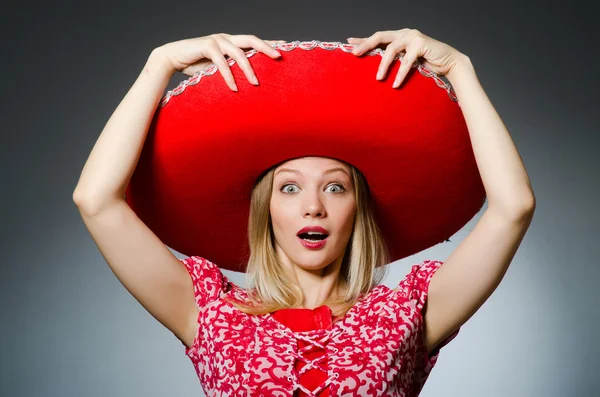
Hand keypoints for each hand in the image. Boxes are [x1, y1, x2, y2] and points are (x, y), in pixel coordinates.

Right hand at [154, 33, 285, 90]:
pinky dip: (228, 75)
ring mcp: (216, 40)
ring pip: (238, 51)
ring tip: (255, 83)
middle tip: (279, 57)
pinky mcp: (206, 45)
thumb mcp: (219, 69)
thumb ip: (232, 71)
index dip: (269, 43)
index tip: (285, 48)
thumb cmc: (196, 66)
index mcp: (231, 42)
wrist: (172, 59)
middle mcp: (226, 38)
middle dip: (266, 47)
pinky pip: (221, 61)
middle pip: (251, 39)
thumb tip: (249, 84)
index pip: (254, 42)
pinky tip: (234, 87)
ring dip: (248, 68)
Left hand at [347, 29, 465, 87]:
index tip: (349, 43)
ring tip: (378, 78)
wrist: (450, 64)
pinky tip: (395, 84)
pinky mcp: (421, 44)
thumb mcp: (406, 62)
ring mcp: (413, 37)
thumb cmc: (427, 65)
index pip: (378, 37)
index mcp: (399, 36)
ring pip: (391, 49)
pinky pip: (406, 61)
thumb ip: (394, 61)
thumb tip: (375, 72)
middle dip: (366, 45)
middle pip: (380, 36)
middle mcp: (404, 33)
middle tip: (355, 54)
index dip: (363, 40)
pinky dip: (400, 73)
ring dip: (383, 65)